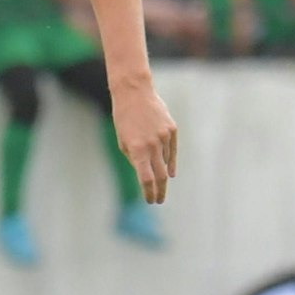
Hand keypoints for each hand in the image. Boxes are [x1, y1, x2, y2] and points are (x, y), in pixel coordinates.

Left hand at [112, 84, 178, 203]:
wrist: (134, 93)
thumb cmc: (123, 118)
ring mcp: (164, 137)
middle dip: (160, 190)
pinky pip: (172, 150)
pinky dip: (171, 162)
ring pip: (166, 161)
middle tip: (159, 200)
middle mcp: (153, 145)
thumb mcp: (123, 141)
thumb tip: (145, 175)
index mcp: (137, 150)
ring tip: (160, 185)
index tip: (150, 201)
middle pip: (160, 175)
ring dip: (162, 174)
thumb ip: (134, 159)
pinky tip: (170, 172)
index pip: (146, 178)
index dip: (149, 192)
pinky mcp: (172, 129)